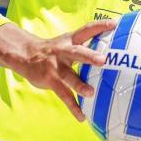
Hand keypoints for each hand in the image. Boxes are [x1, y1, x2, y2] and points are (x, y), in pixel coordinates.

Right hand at [0, 19, 116, 120]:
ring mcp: (55, 67)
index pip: (86, 30)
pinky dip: (73, 107)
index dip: (100, 26)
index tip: (115, 23)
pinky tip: (82, 116)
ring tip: (91, 93)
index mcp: (70, 40)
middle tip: (103, 60)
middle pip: (77, 52)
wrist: (24, 55)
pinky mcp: (50, 81)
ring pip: (69, 76)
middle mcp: (63, 52)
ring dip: (79, 85)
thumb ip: (86, 44)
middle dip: (89, 56)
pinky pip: (63, 95)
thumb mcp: (68, 41)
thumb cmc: (54, 49)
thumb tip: (112, 47)